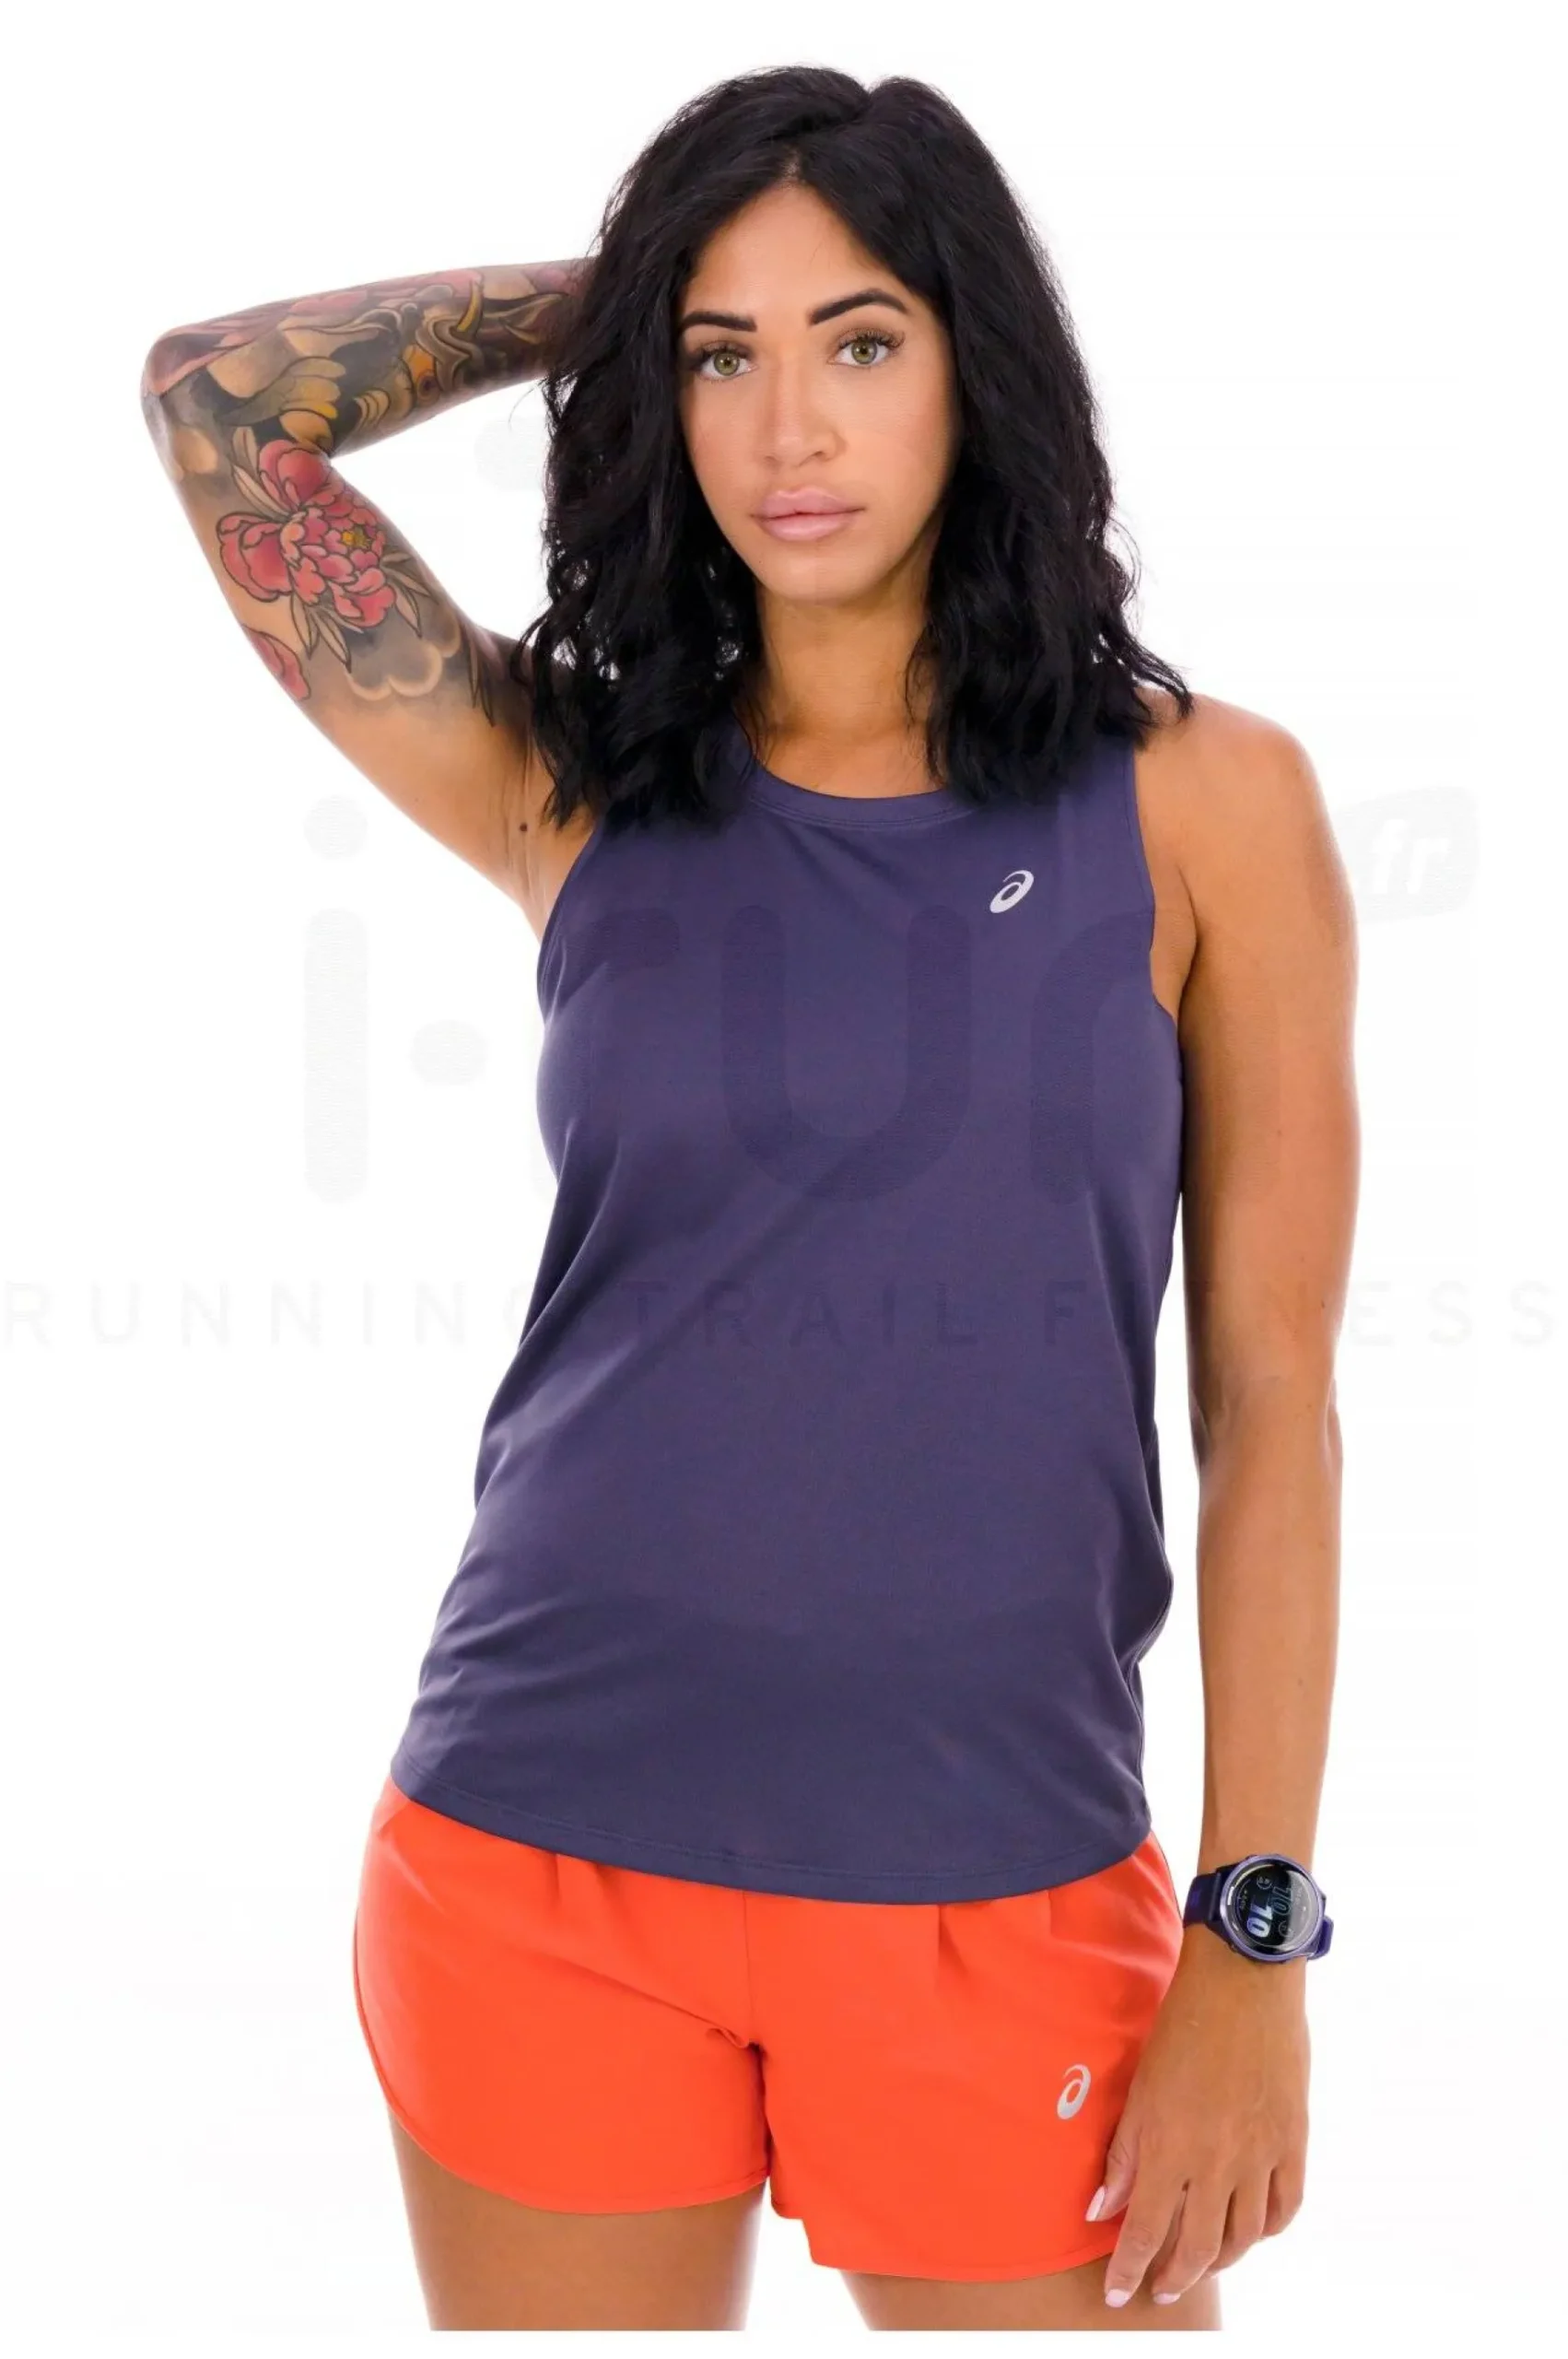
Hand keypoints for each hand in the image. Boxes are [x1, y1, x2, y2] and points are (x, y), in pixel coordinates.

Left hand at [1087, 1930, 1310, 2308]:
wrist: (1245, 1980)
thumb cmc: (1183, 2024)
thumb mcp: (1141, 2086)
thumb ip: (1125, 2152)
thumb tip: (1103, 2207)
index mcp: (1170, 2145)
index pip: (1145, 2231)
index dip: (1131, 2270)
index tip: (1119, 2294)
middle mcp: (1216, 2161)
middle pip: (1198, 2247)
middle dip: (1174, 2278)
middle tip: (1161, 2291)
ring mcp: (1260, 2154)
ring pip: (1243, 2238)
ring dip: (1220, 2262)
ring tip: (1202, 2266)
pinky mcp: (1293, 2141)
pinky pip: (1285, 2208)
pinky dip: (1267, 2231)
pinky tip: (1252, 2232)